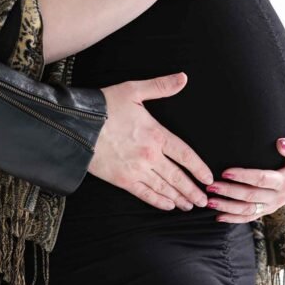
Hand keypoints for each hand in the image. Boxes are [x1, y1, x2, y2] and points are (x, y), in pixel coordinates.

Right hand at [87, 74, 213, 210]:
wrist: (77, 125)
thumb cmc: (105, 106)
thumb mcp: (134, 90)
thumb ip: (161, 86)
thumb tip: (183, 78)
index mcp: (156, 134)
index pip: (185, 155)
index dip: (199, 168)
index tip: (208, 177)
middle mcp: (150, 156)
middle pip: (177, 177)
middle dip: (192, 190)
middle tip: (203, 200)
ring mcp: (136, 170)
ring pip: (164, 188)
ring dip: (179, 198)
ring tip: (190, 205)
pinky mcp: (122, 180)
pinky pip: (145, 194)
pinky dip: (158, 201)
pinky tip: (167, 206)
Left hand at [205, 133, 284, 223]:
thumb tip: (281, 144)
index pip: (262, 179)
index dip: (244, 176)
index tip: (226, 171)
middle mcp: (280, 196)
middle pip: (251, 197)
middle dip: (229, 192)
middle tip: (210, 186)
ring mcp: (273, 205)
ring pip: (248, 210)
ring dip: (228, 207)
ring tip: (208, 202)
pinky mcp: (268, 209)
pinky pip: (250, 217)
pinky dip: (234, 218)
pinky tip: (218, 216)